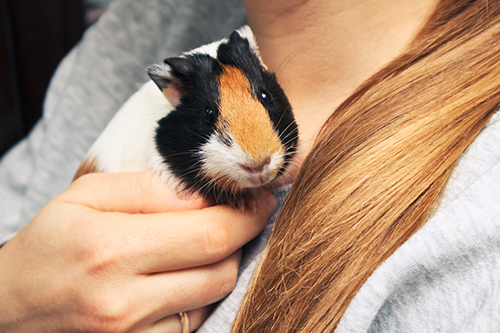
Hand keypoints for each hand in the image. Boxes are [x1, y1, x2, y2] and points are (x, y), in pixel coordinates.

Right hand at [0, 171, 274, 331]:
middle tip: (239, 216)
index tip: (258, 200)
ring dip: (220, 265)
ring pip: (213, 297)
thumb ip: (145, 189)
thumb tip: (200, 195)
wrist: (10, 309)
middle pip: (220, 269)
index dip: (246, 216)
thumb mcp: (84, 197)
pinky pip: (194, 321)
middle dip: (241, 238)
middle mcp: (126, 301)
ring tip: (203, 243)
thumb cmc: (48, 246)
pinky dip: (200, 294)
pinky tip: (183, 275)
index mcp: (112, 250)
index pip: (209, 233)